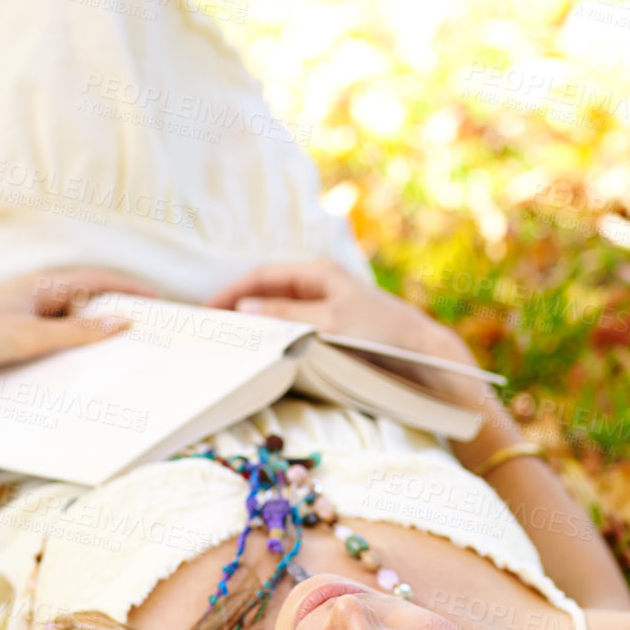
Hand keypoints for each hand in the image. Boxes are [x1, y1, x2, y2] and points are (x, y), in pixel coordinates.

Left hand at [0, 266, 156, 378]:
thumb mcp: (33, 338)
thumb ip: (78, 334)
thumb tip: (122, 323)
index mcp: (40, 284)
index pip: (97, 280)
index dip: (128, 288)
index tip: (155, 298)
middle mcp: (30, 291)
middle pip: (84, 296)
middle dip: (113, 308)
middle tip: (141, 323)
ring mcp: (17, 309)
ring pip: (65, 315)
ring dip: (88, 327)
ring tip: (112, 346)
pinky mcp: (5, 328)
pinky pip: (48, 330)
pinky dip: (67, 340)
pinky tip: (71, 359)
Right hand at [208, 258, 482, 383]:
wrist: (424, 356)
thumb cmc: (381, 336)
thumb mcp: (330, 324)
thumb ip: (286, 314)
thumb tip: (245, 307)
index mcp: (319, 273)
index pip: (261, 277)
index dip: (230, 293)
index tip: (205, 312)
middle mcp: (321, 284)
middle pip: (267, 291)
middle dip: (237, 307)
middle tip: (210, 328)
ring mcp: (328, 305)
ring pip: (279, 310)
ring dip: (255, 322)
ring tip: (230, 341)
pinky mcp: (334, 326)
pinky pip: (293, 325)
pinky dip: (274, 334)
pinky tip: (264, 350)